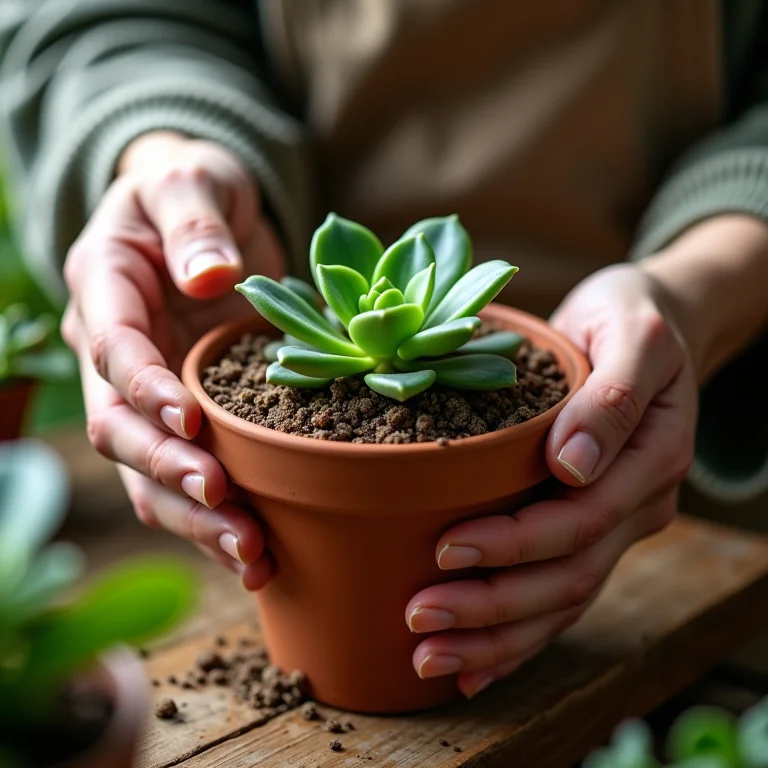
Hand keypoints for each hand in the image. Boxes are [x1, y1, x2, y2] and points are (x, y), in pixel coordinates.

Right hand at [62, 132, 282, 588]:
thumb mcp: (195, 180)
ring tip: (252, 556)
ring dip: (195, 517)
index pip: (114, 350)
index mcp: (105, 289)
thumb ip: (196, 220)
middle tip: (228, 508)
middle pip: (120, 429)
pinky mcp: (184, 414)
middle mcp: (113, 351)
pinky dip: (215, 515)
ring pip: (148, 471)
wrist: (204, 213)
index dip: (147, 391)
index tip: (194, 423)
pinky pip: (187, 474)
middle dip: (171, 471)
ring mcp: (144, 391)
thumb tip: (209, 276)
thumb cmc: (195, 186)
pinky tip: (260, 552)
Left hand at [406, 262, 697, 697]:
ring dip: (498, 637)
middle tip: (419, 617)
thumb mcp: (630, 336)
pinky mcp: (590, 528)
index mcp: (650, 459)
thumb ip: (611, 396)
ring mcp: (616, 523)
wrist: (650, 327)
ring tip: (431, 657)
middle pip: (568, 576)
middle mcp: (636, 504)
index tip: (447, 548)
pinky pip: (560, 595)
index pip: (582, 519)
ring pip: (562, 600)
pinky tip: (473, 664)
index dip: (516, 542)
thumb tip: (573, 464)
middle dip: (493, 605)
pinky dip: (517, 635)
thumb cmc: (629, 320)